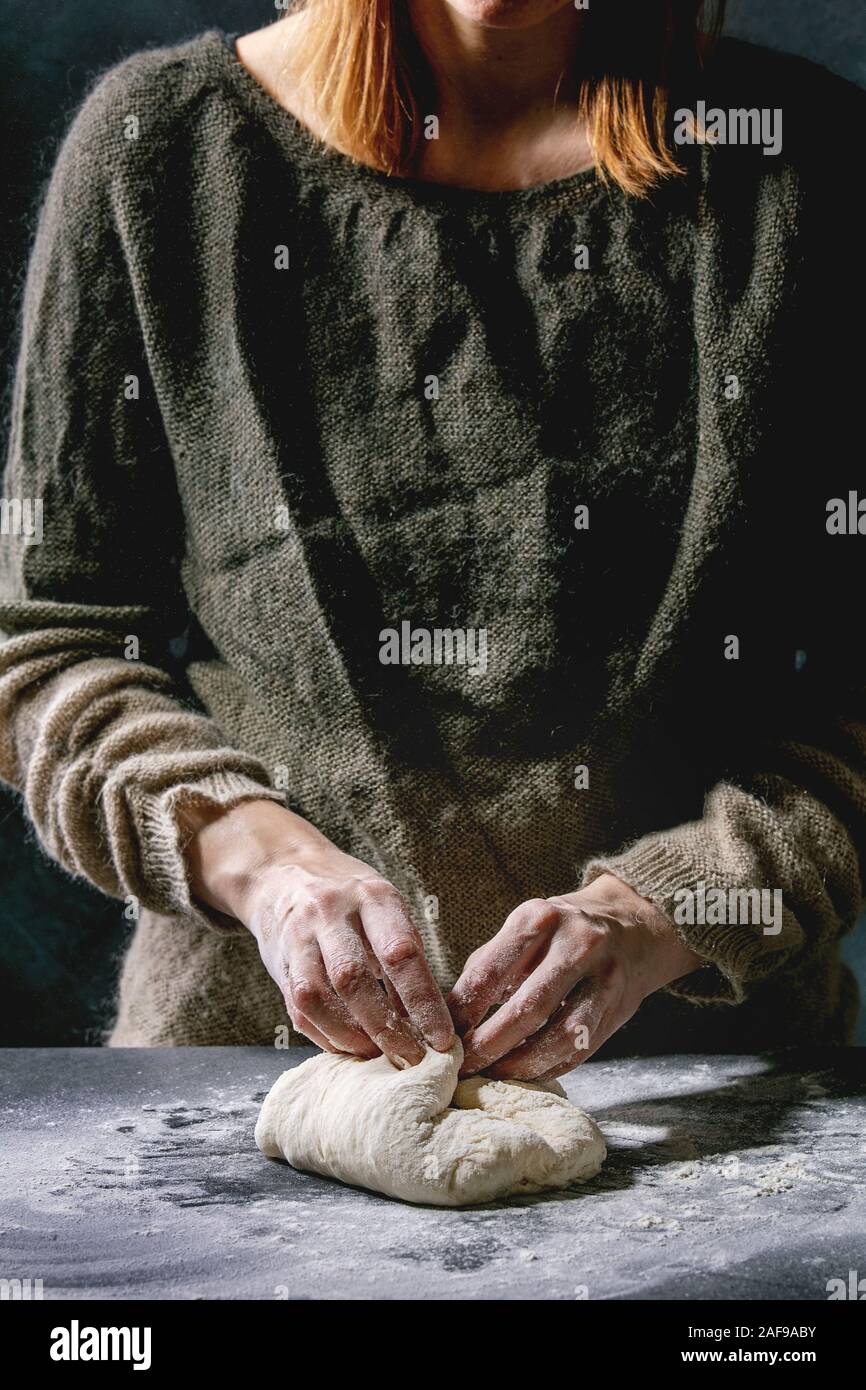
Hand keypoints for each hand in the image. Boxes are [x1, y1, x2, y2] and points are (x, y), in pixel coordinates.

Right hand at [179, 798, 454, 1066]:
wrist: (283, 872)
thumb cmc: (351, 897)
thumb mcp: (384, 905)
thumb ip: (405, 953)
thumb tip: (428, 1018)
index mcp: (372, 897)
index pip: (400, 954)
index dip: (423, 1002)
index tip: (442, 1038)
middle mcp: (331, 913)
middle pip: (353, 979)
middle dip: (385, 1028)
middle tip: (411, 1058)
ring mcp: (299, 937)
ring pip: (317, 997)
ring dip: (350, 1036)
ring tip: (377, 1056)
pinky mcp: (279, 961)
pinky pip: (298, 1008)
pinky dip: (324, 1035)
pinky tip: (348, 1046)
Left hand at [447, 872, 702, 1080]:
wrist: (634, 925)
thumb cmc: (561, 932)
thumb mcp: (525, 929)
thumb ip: (489, 965)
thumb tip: (447, 1015)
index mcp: (539, 918)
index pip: (489, 972)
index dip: (462, 1011)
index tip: (442, 1037)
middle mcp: (575, 944)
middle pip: (526, 1008)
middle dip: (488, 1045)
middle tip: (462, 1066)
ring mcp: (603, 977)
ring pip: (558, 1035)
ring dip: (519, 1064)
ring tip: (491, 1076)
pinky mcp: (618, 1008)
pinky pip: (579, 1049)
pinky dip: (548, 1067)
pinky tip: (524, 1074)